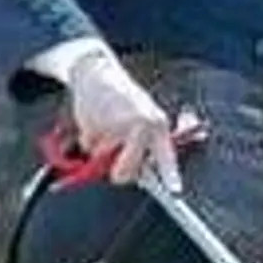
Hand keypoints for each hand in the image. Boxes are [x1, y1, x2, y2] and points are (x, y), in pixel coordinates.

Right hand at [64, 47, 180, 190]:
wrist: (98, 73)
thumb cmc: (126, 100)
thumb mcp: (147, 116)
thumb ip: (150, 144)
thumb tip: (146, 173)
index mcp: (157, 125)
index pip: (165, 155)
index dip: (170, 174)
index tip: (174, 189)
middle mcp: (138, 126)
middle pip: (125, 171)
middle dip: (119, 173)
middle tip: (116, 165)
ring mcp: (114, 126)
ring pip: (103, 159)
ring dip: (101, 151)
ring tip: (108, 129)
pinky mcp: (92, 124)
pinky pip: (87, 146)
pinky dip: (89, 138)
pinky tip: (96, 121)